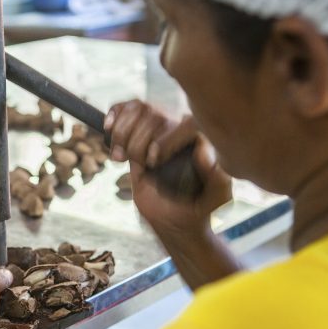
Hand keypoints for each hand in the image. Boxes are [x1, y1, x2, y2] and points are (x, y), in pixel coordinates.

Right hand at [105, 100, 231, 238]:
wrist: (175, 218)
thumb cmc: (200, 206)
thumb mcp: (218, 198)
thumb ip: (219, 179)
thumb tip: (203, 150)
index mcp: (200, 137)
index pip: (182, 122)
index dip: (163, 139)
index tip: (153, 162)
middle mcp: (179, 129)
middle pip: (153, 113)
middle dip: (138, 141)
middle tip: (136, 163)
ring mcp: (157, 130)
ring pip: (137, 110)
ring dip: (122, 133)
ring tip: (120, 157)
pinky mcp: (138, 135)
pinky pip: (125, 111)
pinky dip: (114, 114)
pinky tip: (108, 128)